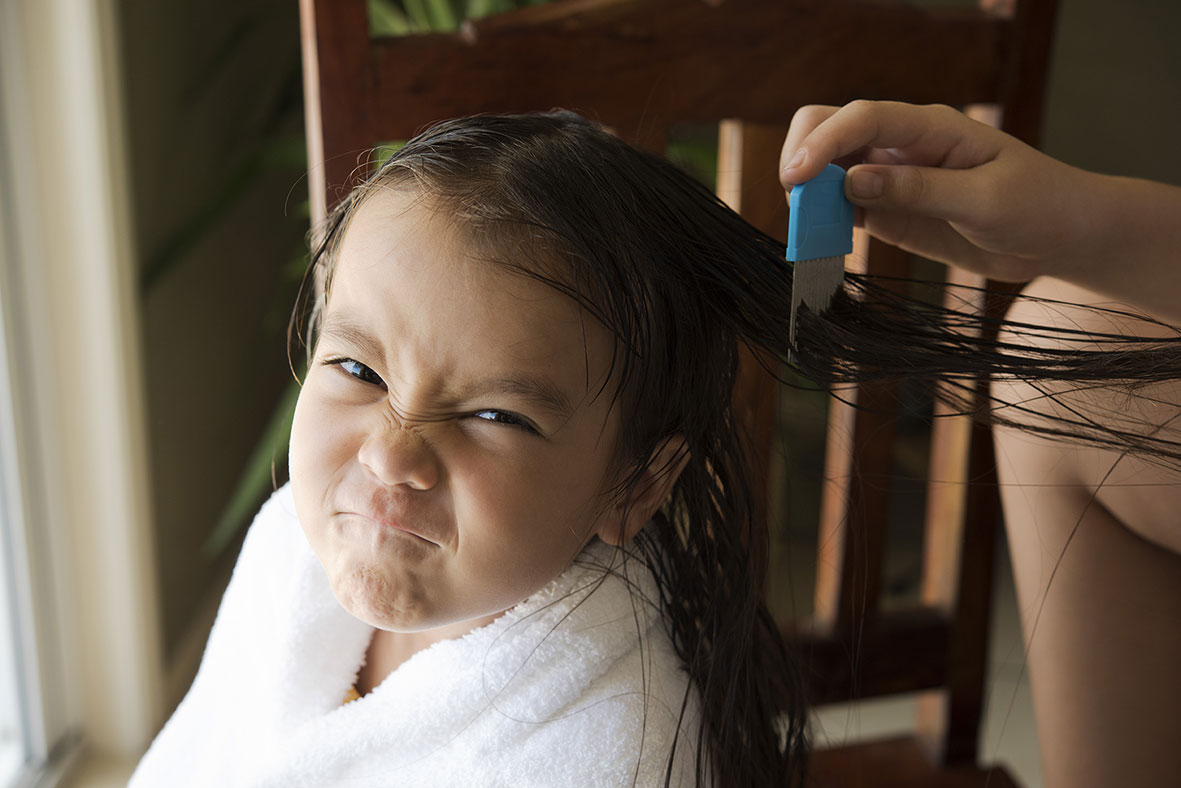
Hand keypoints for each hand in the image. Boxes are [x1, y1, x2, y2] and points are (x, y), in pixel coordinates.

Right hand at [778, 101, 1102, 282]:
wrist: (1062, 235)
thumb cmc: (1039, 205)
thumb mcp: (986, 200)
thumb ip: (919, 189)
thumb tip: (853, 182)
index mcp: (931, 127)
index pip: (863, 118)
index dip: (823, 143)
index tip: (797, 178)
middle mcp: (902, 144)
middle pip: (830, 128)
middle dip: (803, 159)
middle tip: (798, 206)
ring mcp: (891, 176)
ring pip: (828, 170)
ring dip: (808, 197)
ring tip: (808, 235)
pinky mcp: (888, 210)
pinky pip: (841, 209)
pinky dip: (823, 224)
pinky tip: (823, 245)